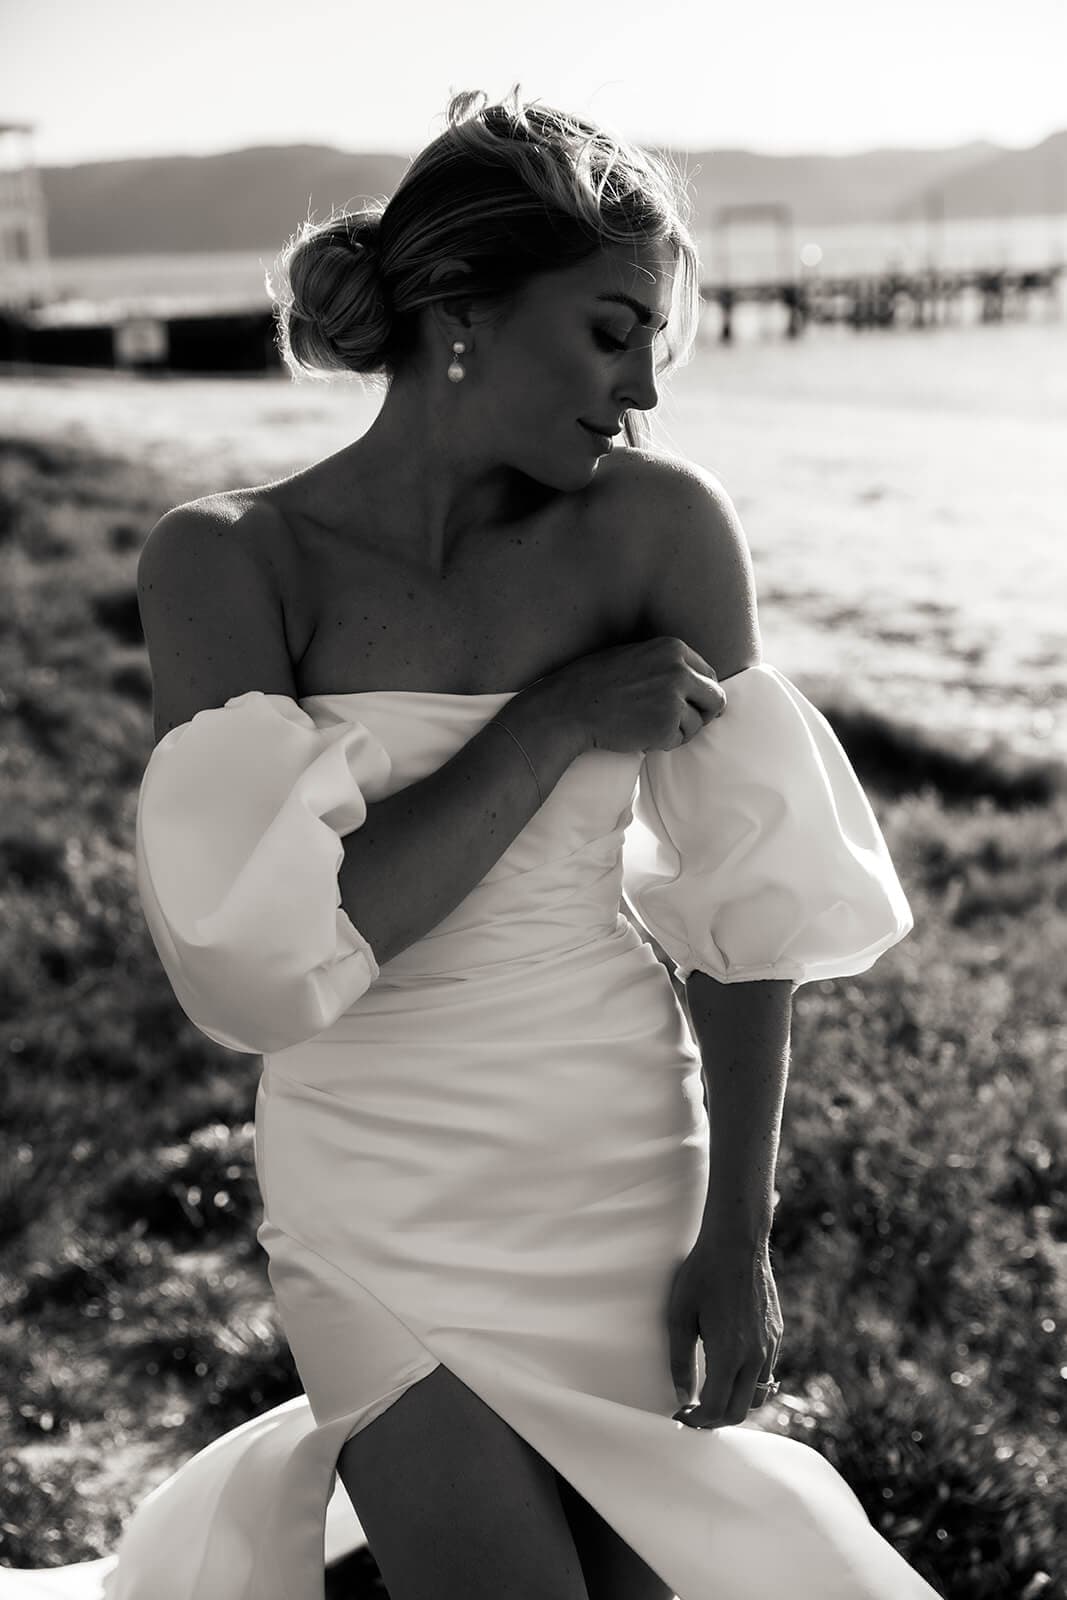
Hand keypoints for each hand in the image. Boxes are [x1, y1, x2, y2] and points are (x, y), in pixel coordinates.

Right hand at [520, 636, 726, 755]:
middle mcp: (680, 669)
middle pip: (715, 698)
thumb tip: (696, 681)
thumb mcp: (634, 657)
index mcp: (673, 648)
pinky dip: (664, 743)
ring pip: (698, 723)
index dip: (700, 694)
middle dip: (702, 714)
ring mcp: (675, 697)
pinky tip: (640, 735)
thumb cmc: (595, 683)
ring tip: (648, 726)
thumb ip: (666, 665)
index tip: (688, 705)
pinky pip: (680, 740)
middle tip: (680, 724)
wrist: (569, 707)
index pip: (708, 674)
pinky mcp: (667, 724)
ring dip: (679, 730)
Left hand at [667, 1236, 782, 1428]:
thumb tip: (682, 1395)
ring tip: (711, 1395)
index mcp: (729, 1353)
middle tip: (693, 1413)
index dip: (696, 1421)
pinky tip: (729, 1370)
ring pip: (757, 1395)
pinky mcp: (776, 1333)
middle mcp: (755, 1355)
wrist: (738, 1241)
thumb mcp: (680, 1315)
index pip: (716, 1409)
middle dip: (715, 1421)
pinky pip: (766, 1373)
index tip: (680, 1416)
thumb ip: (681, 1360)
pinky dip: (748, 1384)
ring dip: (734, 1404)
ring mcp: (770, 1345)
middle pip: (739, 1412)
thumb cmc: (702, 1273)